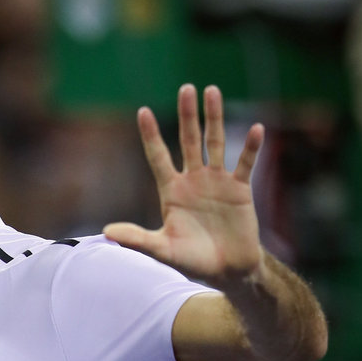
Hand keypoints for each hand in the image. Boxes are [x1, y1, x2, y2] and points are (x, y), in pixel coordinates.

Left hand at [104, 84, 265, 286]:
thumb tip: (106, 232)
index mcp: (171, 190)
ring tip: (213, 91)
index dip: (151, 135)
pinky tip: (255, 128)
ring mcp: (217, 182)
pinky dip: (250, 147)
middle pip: (188, 140)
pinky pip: (245, 164)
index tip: (143, 111)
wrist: (227, 272)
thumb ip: (137, 239)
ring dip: (214, 118)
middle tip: (186, 88)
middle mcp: (193, 180)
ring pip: (215, 143)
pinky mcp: (240, 190)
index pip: (158, 156)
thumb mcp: (162, 250)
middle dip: (187, 114)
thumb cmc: (192, 261)